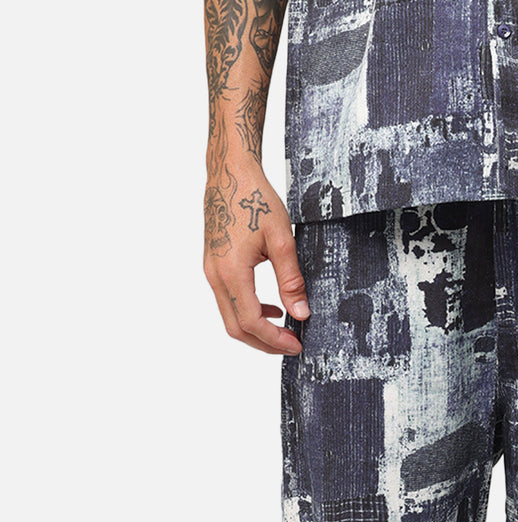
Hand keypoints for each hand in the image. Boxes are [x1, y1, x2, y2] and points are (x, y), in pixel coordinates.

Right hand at [203, 160, 309, 354]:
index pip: (251, 322)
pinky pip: (228, 302)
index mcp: (231, 271)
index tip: (296, 344)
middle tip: (291, 345)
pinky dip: (248, 313)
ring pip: (230, 318)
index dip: (275, 340)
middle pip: (236, 328)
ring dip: (256, 330)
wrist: (229, 173)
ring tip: (284, 330)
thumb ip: (291, 280)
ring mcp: (211, 272)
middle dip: (265, 343)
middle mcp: (215, 276)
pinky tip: (271, 308)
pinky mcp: (213, 267)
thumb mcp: (282, 239)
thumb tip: (300, 313)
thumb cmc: (254, 198)